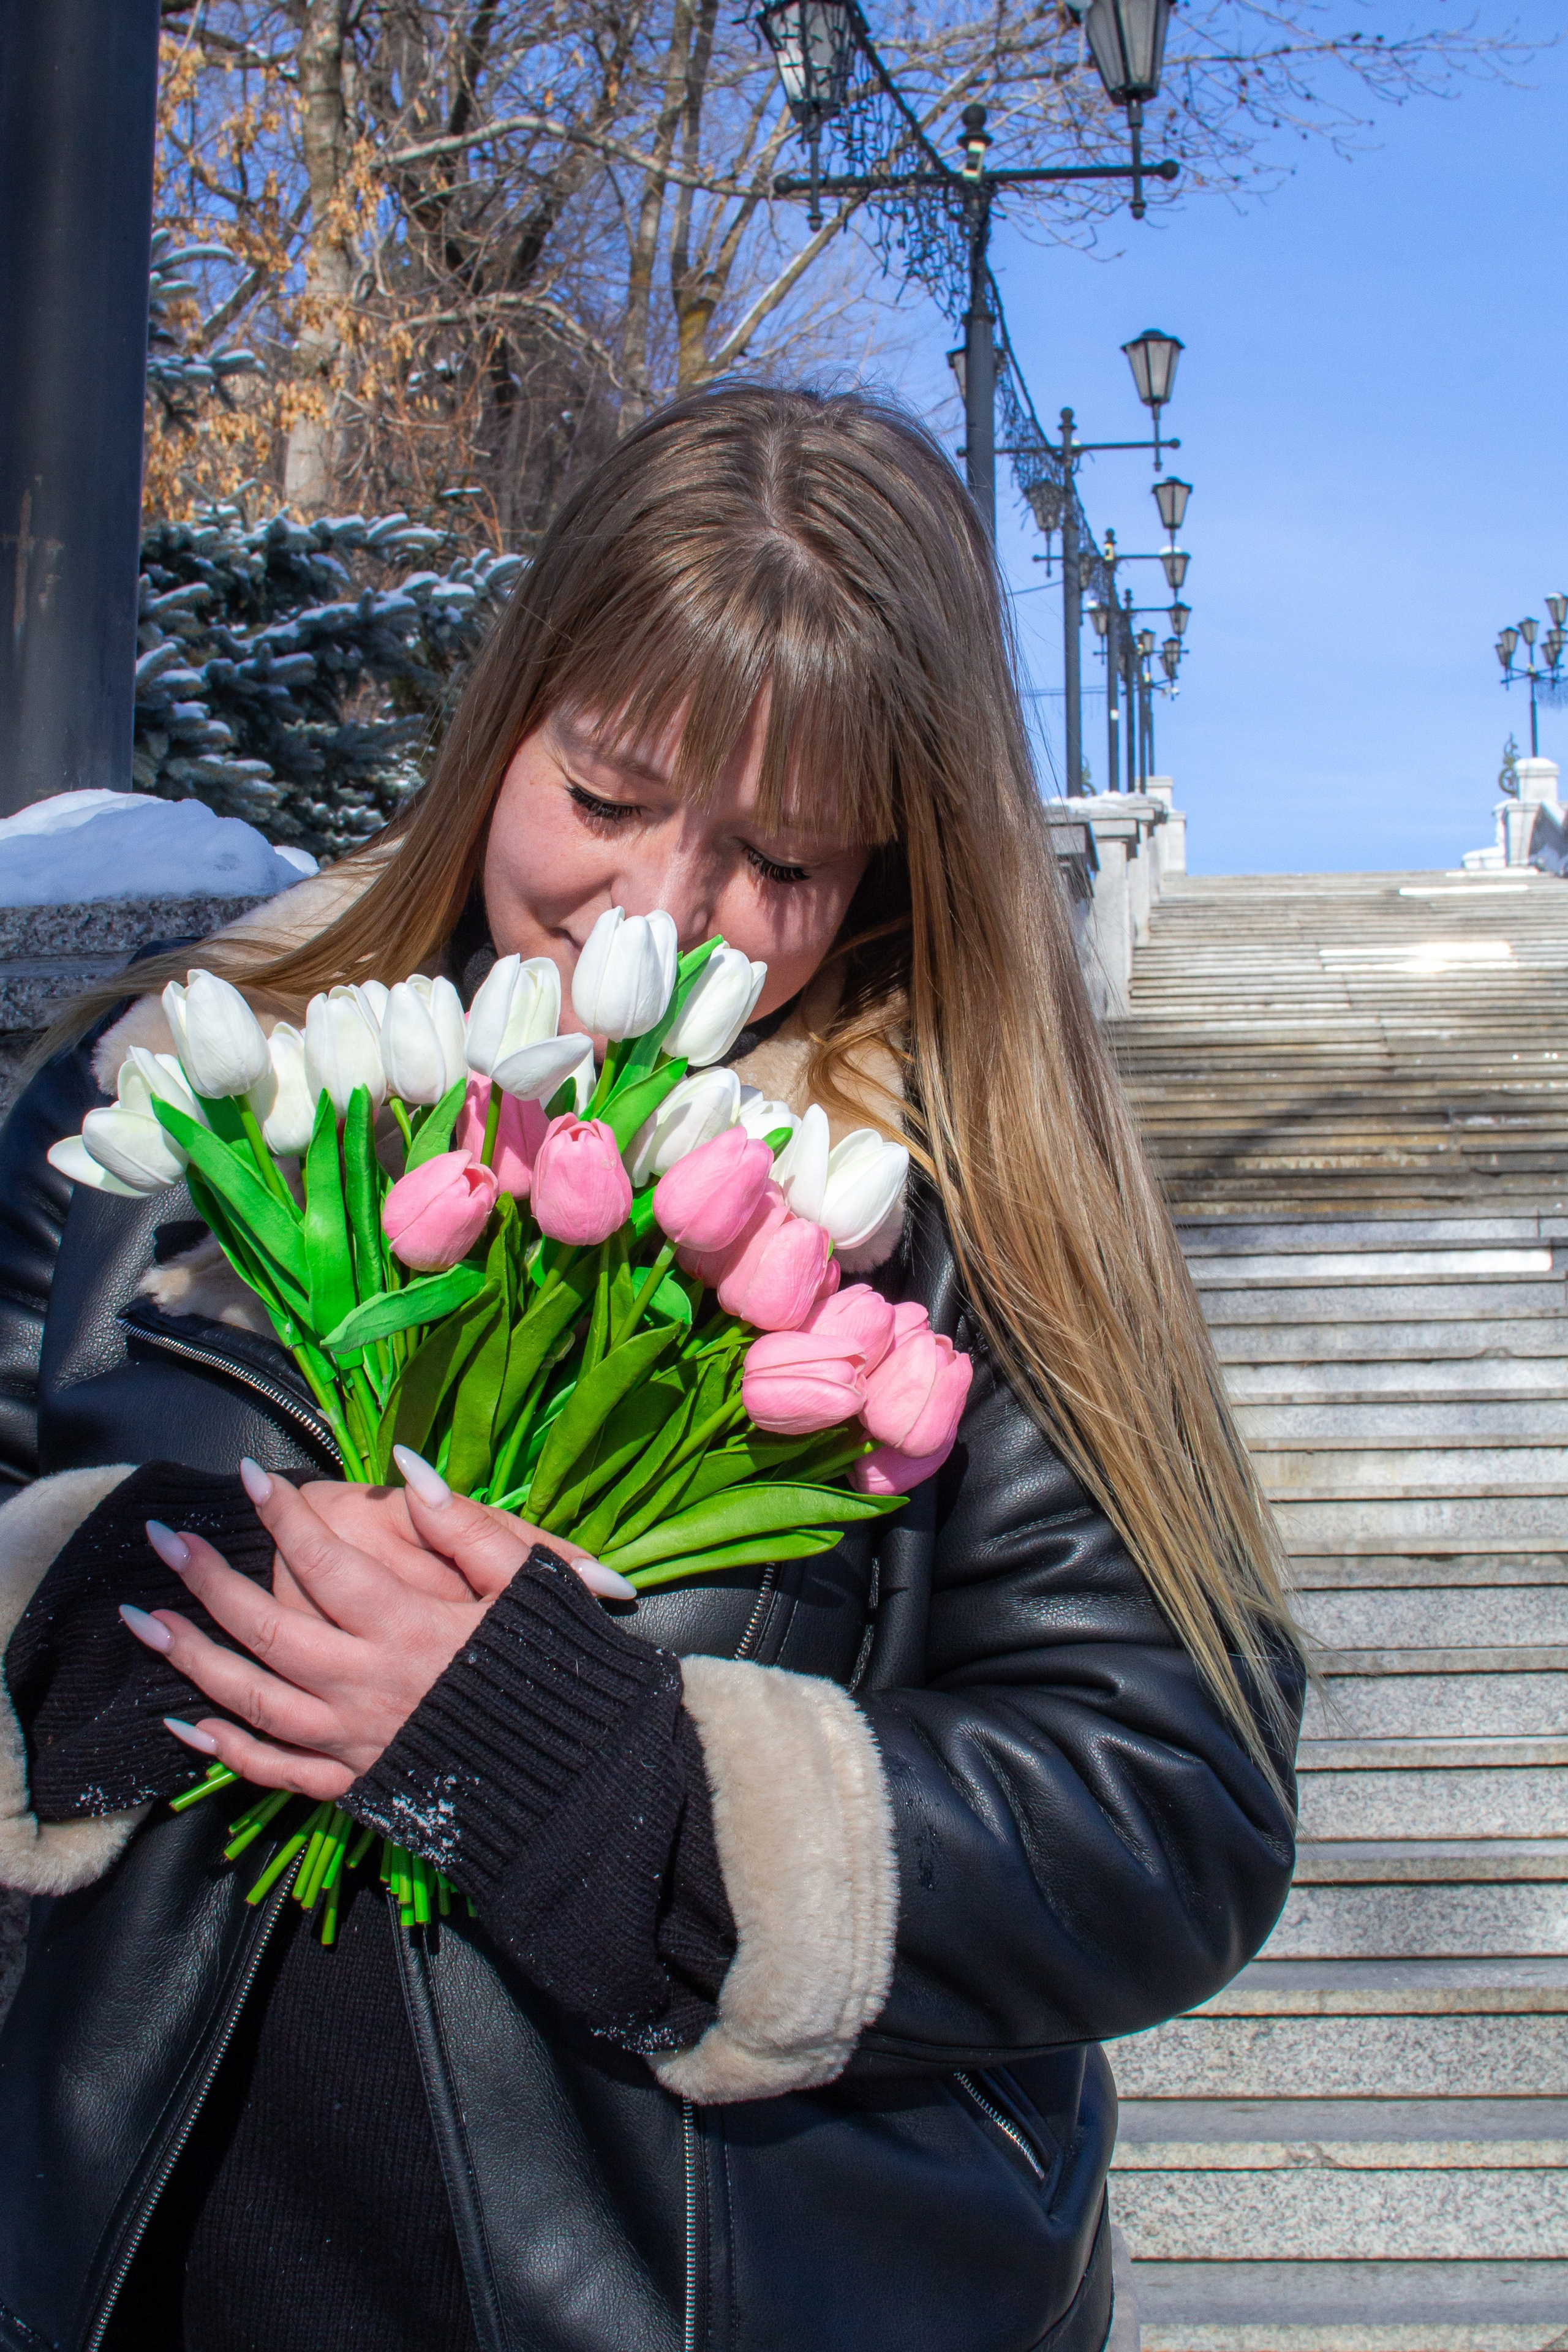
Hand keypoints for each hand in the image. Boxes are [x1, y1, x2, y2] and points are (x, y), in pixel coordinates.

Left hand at [124, 1452, 631, 1797]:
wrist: (580, 1783)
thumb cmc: (560, 1674)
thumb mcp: (529, 1588)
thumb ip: (467, 1527)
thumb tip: (407, 1468)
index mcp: (411, 1630)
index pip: (328, 1561)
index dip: (283, 1516)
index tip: (248, 1477)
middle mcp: (368, 1685)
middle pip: (267, 1628)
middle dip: (206, 1580)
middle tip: (162, 1541)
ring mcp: (354, 1740)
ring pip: (252, 1699)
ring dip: (190, 1659)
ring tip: (143, 1620)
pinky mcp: (356, 1784)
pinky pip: (274, 1772)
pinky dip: (224, 1751)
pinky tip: (186, 1726)